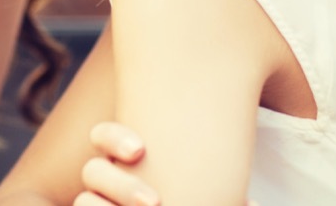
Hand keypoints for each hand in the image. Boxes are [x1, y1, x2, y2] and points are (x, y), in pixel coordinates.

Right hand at [76, 122, 257, 205]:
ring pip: (84, 201)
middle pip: (92, 171)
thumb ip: (224, 191)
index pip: (102, 136)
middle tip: (155, 201)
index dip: (113, 138)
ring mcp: (100, 202)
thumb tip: (252, 202)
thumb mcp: (213, 194)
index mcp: (126, 160)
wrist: (172, 203)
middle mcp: (106, 182)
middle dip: (121, 184)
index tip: (139, 150)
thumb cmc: (196, 200)